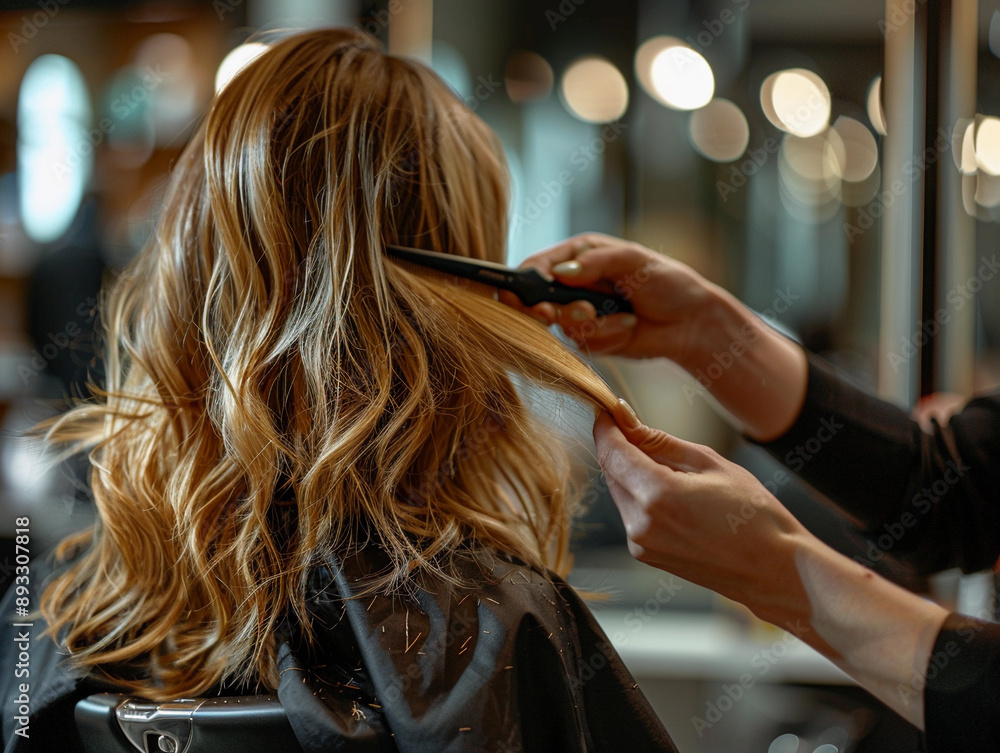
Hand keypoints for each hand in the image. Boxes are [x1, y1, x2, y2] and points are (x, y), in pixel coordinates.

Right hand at [506, 232, 807, 440]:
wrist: (691, 322)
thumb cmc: (668, 282)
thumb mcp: (634, 261)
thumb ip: (596, 263)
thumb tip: (561, 273)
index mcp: (577, 256)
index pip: (535, 268)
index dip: (525, 285)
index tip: (532, 301)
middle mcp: (573, 284)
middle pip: (537, 302)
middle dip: (560, 312)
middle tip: (584, 313)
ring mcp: (580, 313)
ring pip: (562, 327)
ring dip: (596, 325)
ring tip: (626, 316)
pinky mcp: (590, 338)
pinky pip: (583, 344)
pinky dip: (609, 337)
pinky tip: (629, 327)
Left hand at [593, 401, 949, 729]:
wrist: (774, 570)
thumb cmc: (754, 514)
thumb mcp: (711, 464)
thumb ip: (661, 442)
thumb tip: (627, 421)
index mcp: (657, 495)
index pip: (612, 452)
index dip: (607, 427)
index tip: (610, 410)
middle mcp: (640, 523)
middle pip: (612, 472)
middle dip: (621, 448)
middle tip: (643, 430)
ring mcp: (641, 543)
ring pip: (620, 492)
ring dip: (632, 473)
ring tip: (674, 469)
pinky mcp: (645, 555)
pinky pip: (631, 514)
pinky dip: (641, 496)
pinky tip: (674, 494)